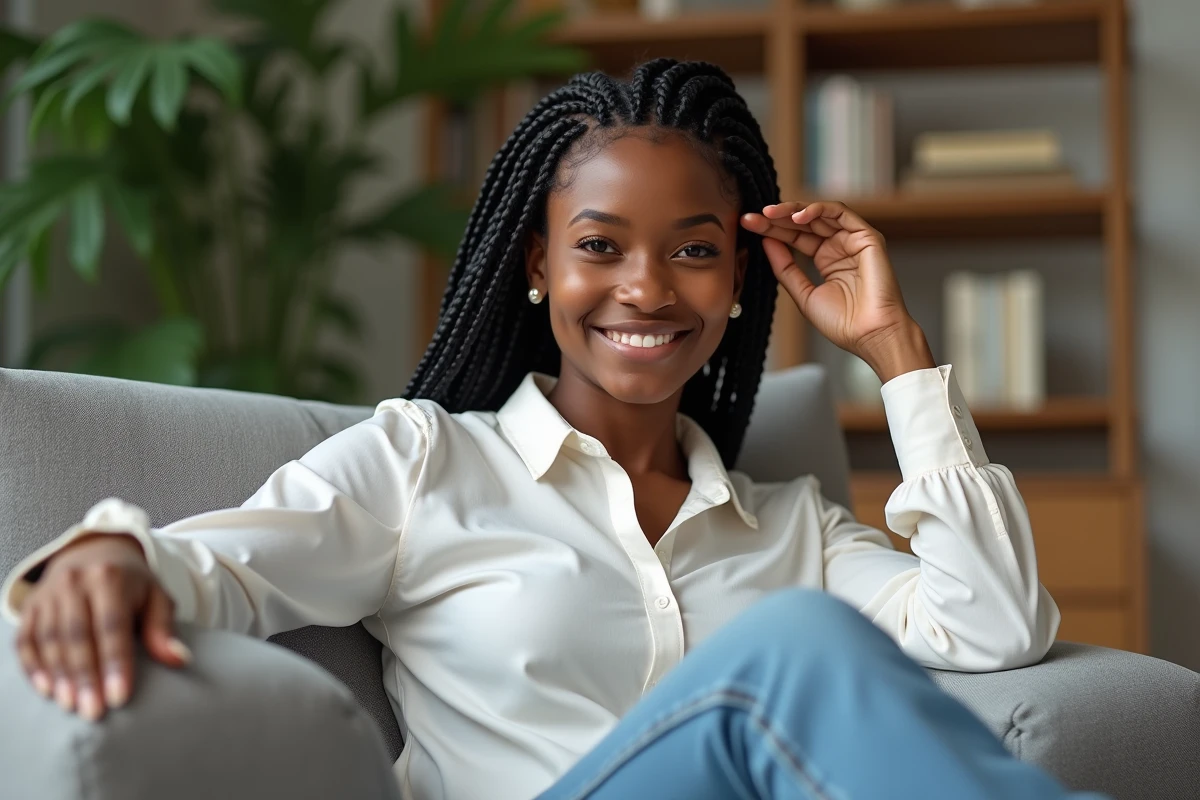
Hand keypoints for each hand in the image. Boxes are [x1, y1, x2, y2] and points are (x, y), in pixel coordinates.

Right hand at [13, 533, 190, 720]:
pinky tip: (47, 690)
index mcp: (110, 578)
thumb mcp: (156, 597)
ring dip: (60, 675)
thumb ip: (163, 628)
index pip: (112, 625)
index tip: (119, 697)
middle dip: (85, 676)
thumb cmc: (131, 584)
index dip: (115, 662)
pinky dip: (33, 667)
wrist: (94, 553)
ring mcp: (48, 593)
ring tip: (72, 705)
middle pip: (77, 634)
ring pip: (50, 639)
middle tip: (93, 712)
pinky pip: (25, 639)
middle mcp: (75, 582)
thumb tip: (179, 660)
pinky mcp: (30, 606)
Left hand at [740, 200, 934, 381]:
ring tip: (769, 213)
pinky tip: (798, 216)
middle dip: (776, 218)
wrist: (869, 336)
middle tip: (752, 217)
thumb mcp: (803, 294)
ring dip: (793, 210)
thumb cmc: (843, 323)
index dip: (771, 230)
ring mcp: (853, 240)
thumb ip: (785, 268)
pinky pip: (841, 213)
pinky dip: (818, 210)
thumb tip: (766, 242)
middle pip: (804, 223)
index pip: (795, 237)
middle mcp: (839, 246)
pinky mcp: (867, 237)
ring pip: (819, 214)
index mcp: (826, 259)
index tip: (747, 225)